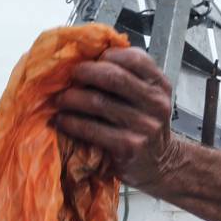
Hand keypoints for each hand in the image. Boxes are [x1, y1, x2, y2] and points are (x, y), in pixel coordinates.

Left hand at [53, 47, 182, 187]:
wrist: (160, 165)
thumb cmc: (146, 127)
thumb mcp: (147, 98)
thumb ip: (130, 77)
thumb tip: (91, 57)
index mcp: (160, 86)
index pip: (135, 58)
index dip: (108, 55)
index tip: (90, 59)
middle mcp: (155, 104)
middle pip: (114, 77)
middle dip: (86, 72)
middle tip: (70, 75)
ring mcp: (144, 127)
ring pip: (98, 102)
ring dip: (72, 98)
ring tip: (60, 99)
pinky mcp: (128, 147)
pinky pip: (92, 129)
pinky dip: (72, 122)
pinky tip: (62, 120)